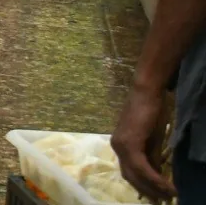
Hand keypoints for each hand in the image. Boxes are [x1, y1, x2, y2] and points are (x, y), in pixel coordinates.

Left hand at [113, 82, 176, 200]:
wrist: (147, 93)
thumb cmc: (151, 113)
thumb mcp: (152, 140)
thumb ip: (151, 157)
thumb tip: (156, 174)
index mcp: (120, 146)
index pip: (129, 172)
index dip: (143, 186)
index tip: (157, 197)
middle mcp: (116, 146)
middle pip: (130, 177)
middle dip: (148, 191)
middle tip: (163, 201)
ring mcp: (121, 145)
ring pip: (136, 174)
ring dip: (153, 187)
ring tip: (170, 195)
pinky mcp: (129, 143)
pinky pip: (141, 167)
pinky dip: (154, 178)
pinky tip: (166, 185)